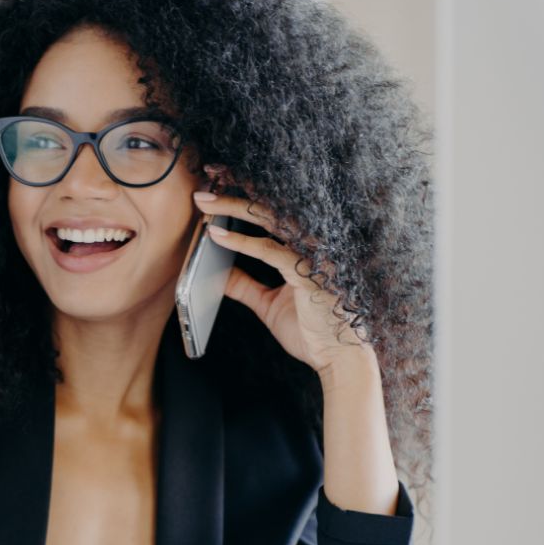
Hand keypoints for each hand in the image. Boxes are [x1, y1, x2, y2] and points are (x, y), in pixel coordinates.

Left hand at [192, 167, 374, 376]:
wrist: (339, 361)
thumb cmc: (312, 332)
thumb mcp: (268, 305)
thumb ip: (245, 285)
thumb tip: (216, 271)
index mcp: (305, 250)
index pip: (272, 214)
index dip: (245, 197)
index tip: (217, 185)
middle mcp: (312, 247)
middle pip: (270, 207)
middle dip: (236, 192)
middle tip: (204, 183)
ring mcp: (314, 257)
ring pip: (271, 219)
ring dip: (234, 208)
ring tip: (204, 202)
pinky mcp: (310, 274)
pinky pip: (271, 251)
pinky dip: (241, 242)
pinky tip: (216, 236)